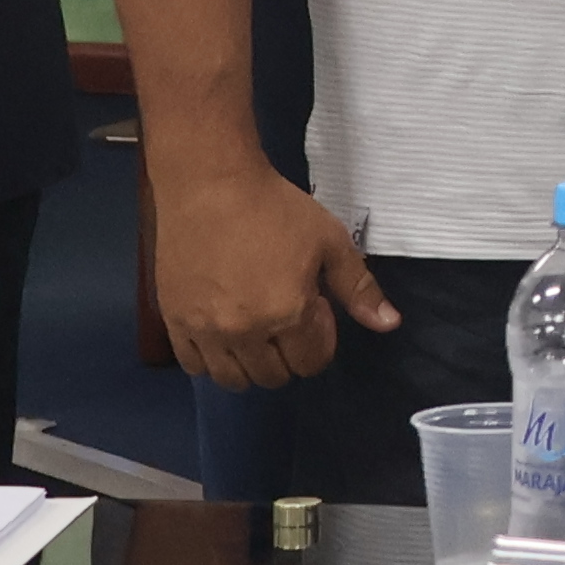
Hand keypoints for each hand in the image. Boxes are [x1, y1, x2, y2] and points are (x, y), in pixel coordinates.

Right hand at [151, 157, 399, 389]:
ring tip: (255, 332)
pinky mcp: (175, 320)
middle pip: (272, 376)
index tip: (314, 308)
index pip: (310, 363)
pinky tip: (221, 335)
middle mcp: (245, 332)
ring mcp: (205, 330)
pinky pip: (193, 366)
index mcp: (288, 314)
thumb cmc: (276, 209)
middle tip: (285, 318)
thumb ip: (359, 288)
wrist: (211, 185)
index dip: (320, 340)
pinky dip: (211, 361)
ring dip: (250, 365)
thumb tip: (390, 325)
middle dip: (288, 355)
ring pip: (232, 379)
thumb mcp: (330, 242)